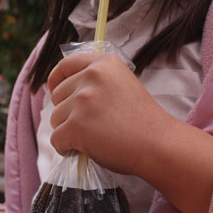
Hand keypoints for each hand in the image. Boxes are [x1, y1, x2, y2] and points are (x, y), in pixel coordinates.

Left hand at [48, 53, 212, 212]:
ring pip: (55, 119)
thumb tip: (61, 89)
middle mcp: (91, 76)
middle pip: (57, 96)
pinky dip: (66, 148)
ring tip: (94, 137)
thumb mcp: (122, 84)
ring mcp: (83, 100)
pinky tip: (86, 149)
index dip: (56, 80)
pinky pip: (56, 140)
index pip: (65, 65)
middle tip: (91, 125)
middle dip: (66, 113)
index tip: (56, 91)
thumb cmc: (142, 121)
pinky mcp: (76, 125)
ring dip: (68, 132)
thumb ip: (96, 81)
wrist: (158, 145)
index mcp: (104, 63)